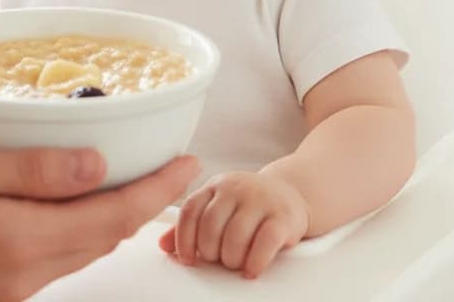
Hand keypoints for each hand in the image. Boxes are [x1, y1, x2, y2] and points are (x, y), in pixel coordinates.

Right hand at [0, 145, 200, 301]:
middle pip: (99, 239)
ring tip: (132, 179)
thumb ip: (26, 170)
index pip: (108, 217)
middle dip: (143, 204)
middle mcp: (14, 280)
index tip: (189, 165)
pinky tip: (70, 203)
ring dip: (109, 218)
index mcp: (12, 244)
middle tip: (170, 168)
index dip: (155, 190)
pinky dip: (71, 231)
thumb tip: (94, 164)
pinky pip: (45, 260)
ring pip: (75, 252)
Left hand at [159, 169, 309, 278]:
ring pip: (236, 235)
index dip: (184, 238)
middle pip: (211, 225)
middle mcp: (235, 188)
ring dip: (231, 258)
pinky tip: (251, 268)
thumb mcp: (218, 206)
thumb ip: (192, 225)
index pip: (190, 210)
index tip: (187, 258)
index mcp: (215, 186)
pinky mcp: (283, 216)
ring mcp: (260, 200)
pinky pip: (265, 242)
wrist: (290, 194)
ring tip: (235, 263)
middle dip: (210, 251)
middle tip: (217, 260)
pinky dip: (255, 261)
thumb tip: (163, 245)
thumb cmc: (248, 205)